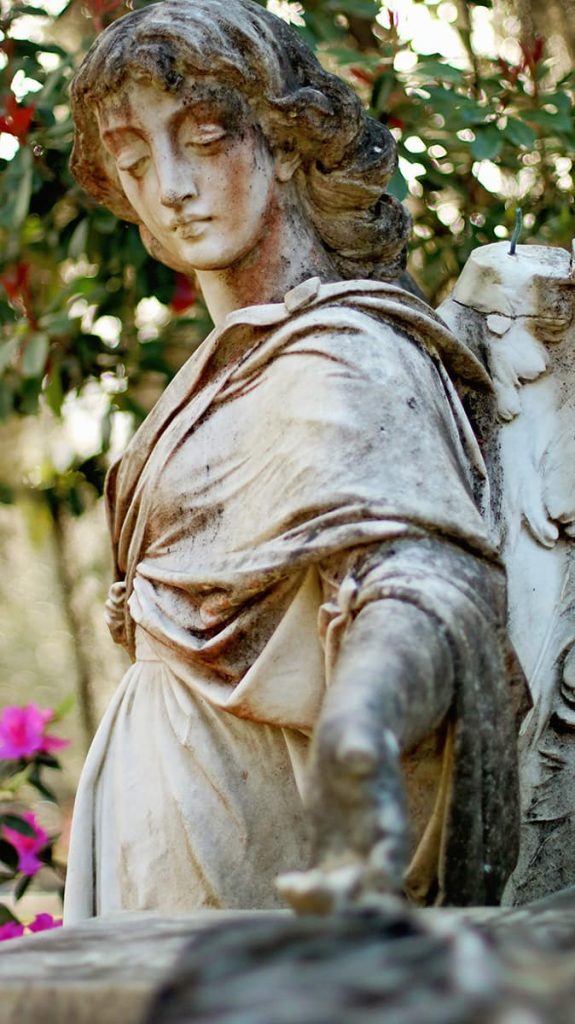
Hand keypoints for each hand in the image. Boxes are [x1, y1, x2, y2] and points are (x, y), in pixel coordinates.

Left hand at [278, 712, 409, 913]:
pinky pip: (323, 887)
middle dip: (345, 899)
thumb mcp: (359, 732)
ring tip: (290, 890)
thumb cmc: (357, 730)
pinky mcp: (333, 858)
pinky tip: (284, 883)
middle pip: (369, 887)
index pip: (391, 855)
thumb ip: (363, 746)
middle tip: (309, 894)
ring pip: (344, 895)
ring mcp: (356, 855)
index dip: (380, 874)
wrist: (352, 737)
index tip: (360, 882)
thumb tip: (362, 756)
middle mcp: (378, 846)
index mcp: (391, 818)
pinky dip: (307, 894)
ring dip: (322, 903)